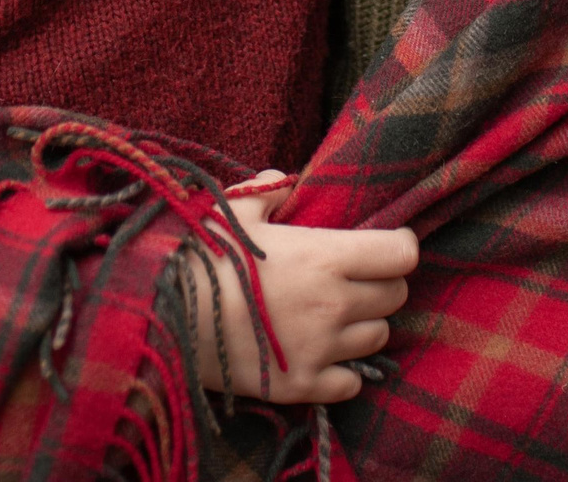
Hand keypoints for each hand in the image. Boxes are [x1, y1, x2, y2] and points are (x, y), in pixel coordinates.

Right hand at [190, 171, 417, 403]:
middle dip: (381, 283)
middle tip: (355, 278)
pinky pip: (352, 383)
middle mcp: (334, 304)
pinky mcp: (304, 386)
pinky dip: (344, 370)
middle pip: (395, 296)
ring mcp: (322, 349)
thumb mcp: (232, 211)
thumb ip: (267, 192)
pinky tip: (320, 354)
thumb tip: (283, 181)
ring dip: (363, 324)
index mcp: (325, 256)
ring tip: (333, 315)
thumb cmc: (200, 256)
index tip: (384, 243)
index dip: (398, 246)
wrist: (166, 318)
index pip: (401, 253)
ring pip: (378, 337)